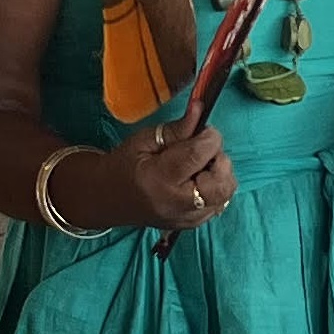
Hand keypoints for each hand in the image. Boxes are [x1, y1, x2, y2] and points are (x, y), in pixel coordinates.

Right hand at [101, 122, 233, 233]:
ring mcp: (185, 219)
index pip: (199, 155)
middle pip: (221, 182)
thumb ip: (176, 128)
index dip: (210, 137)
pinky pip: (218, 204)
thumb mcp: (144, 140)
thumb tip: (200, 108)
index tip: (204, 130)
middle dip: (220, 160)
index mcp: (159, 179)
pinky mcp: (191, 225)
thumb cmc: (123, 165)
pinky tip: (197, 180)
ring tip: (198, 166)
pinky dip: (215, 189)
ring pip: (225, 194)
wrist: (107, 198)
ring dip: (219, 175)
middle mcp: (175, 204)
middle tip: (204, 150)